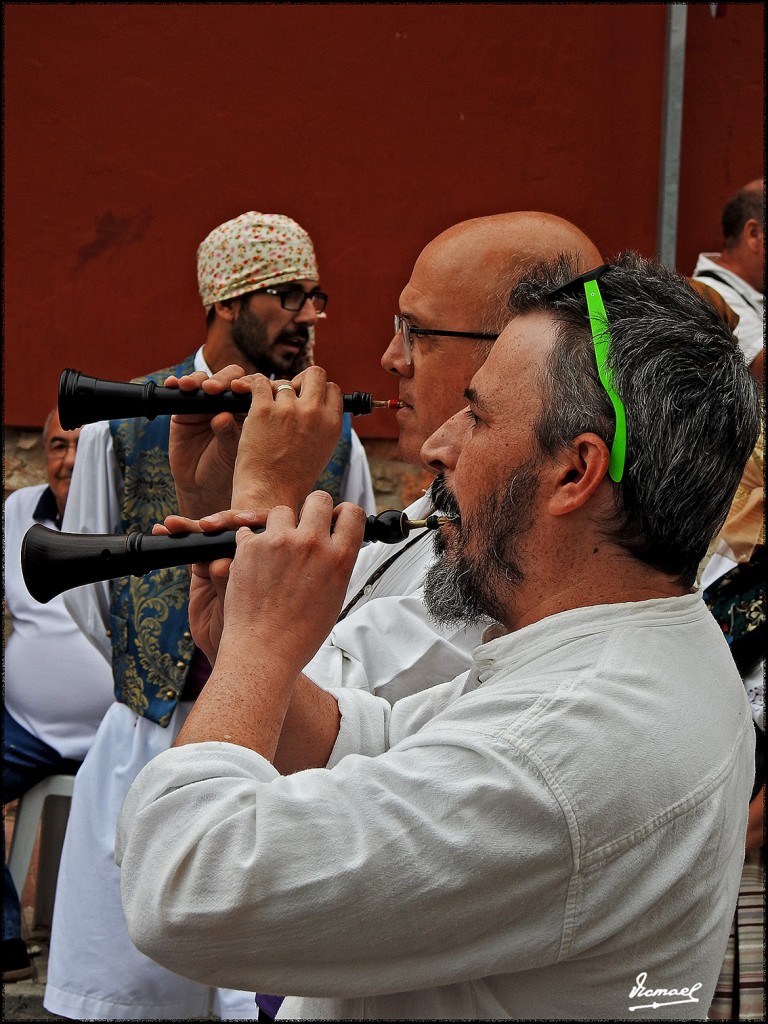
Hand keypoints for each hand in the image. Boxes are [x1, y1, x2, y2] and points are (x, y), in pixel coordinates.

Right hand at [153, 508, 267, 664]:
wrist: (241, 653)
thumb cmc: (256, 630)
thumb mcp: (247, 607)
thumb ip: (234, 584)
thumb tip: (221, 564)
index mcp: (273, 558)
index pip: (264, 528)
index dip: (253, 520)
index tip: (243, 522)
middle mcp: (250, 555)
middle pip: (235, 527)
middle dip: (219, 522)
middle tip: (206, 525)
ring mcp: (225, 560)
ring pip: (210, 535)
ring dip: (191, 527)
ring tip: (175, 525)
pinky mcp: (202, 569)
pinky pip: (190, 548)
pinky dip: (178, 537)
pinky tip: (164, 530)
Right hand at [165, 365, 251, 519]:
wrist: (204, 487)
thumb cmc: (228, 470)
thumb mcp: (234, 453)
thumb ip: (231, 434)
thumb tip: (223, 416)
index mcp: (248, 410)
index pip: (249, 387)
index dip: (246, 384)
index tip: (241, 389)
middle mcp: (227, 403)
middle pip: (228, 378)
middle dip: (221, 380)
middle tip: (215, 389)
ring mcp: (205, 405)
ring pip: (203, 381)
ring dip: (198, 380)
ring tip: (192, 387)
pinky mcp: (184, 410)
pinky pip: (180, 393)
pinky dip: (176, 385)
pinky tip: (174, 384)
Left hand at [219, 492, 365, 675]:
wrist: (263, 651)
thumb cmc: (300, 632)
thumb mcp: (334, 596)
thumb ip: (335, 562)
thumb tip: (334, 540)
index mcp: (339, 558)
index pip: (352, 511)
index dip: (342, 514)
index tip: (334, 522)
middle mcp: (312, 544)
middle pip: (318, 498)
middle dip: (312, 510)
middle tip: (304, 529)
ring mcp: (279, 542)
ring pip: (281, 511)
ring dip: (279, 526)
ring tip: (274, 552)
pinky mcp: (250, 547)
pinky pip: (250, 531)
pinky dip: (251, 544)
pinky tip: (254, 565)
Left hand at [231, 365, 344, 512]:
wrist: (269, 494)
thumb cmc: (292, 478)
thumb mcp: (321, 450)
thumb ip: (323, 424)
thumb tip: (318, 404)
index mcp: (332, 424)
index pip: (332, 388)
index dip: (318, 391)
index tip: (306, 399)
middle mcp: (314, 413)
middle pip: (314, 374)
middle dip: (301, 380)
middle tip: (289, 394)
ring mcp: (289, 410)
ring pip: (282, 382)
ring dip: (274, 392)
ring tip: (266, 411)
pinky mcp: (263, 410)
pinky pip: (259, 383)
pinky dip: (254, 388)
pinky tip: (251, 400)